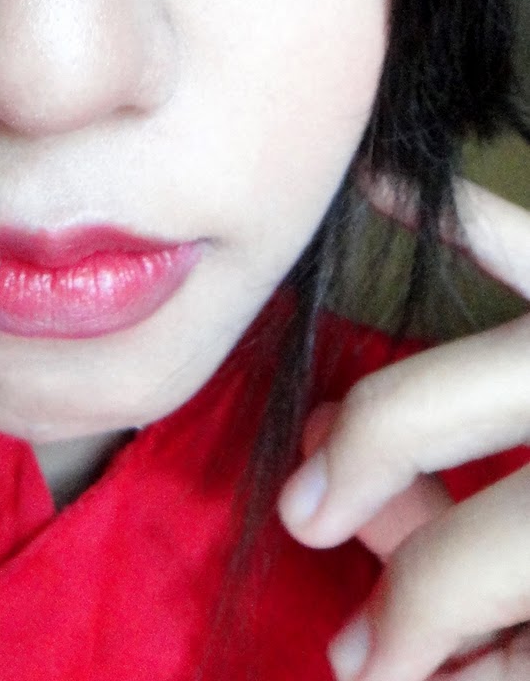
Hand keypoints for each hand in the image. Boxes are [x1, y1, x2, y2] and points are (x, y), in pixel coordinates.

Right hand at [277, 175, 529, 680]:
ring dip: (377, 417)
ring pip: (459, 367)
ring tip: (324, 446)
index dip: (403, 649)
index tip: (365, 667)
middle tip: (307, 521)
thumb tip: (371, 656)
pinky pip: (520, 242)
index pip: (455, 587)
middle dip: (358, 499)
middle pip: (433, 455)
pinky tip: (375, 183)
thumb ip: (502, 660)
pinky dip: (448, 213)